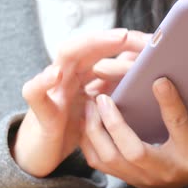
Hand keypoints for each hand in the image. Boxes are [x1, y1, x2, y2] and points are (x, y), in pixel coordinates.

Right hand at [11, 29, 146, 177]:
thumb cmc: (74, 127)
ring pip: (66, 55)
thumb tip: (147, 71)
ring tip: (116, 39)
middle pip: (89, 44)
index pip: (104, 46)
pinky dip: (42, 82)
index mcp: (83, 71)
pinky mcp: (40, 110)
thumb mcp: (102, 106)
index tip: (153, 40)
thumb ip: (117, 87)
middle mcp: (68, 73)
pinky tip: (54, 75)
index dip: (126, 41)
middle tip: (136, 34)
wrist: (42, 153)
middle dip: (113, 36)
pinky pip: (35, 92)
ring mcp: (54, 88)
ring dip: (90, 44)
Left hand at [80, 77, 187, 187]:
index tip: (159, 79)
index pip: (179, 127)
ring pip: (109, 158)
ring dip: (95, 130)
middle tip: (104, 96)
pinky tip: (87, 118)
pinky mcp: (122, 177)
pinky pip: (98, 161)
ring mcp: (140, 177)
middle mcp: (163, 170)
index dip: (170, 103)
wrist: (180, 183)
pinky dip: (88, 139)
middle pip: (134, 151)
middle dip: (115, 123)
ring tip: (90, 103)